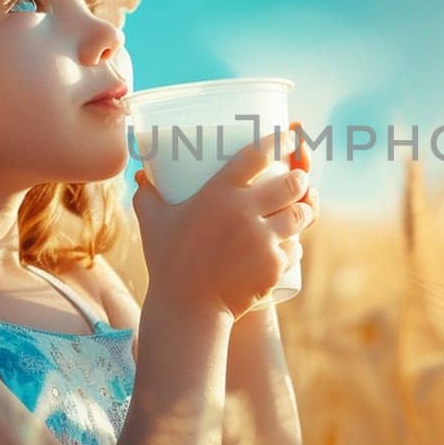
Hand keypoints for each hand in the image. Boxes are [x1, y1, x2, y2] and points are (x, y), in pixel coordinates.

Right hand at [132, 130, 316, 319]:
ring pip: (300, 214)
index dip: (279, 141)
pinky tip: (286, 247)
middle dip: (300, 179)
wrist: (187, 309)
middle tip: (297, 182)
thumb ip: (147, 194)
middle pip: (292, 184)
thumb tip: (140, 174)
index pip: (257, 155)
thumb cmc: (168, 262)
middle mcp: (245, 213)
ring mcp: (262, 240)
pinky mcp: (274, 266)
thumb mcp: (152, 222)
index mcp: (218, 194)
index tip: (290, 135)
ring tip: (300, 208)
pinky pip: (294, 249)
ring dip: (304, 210)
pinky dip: (292, 247)